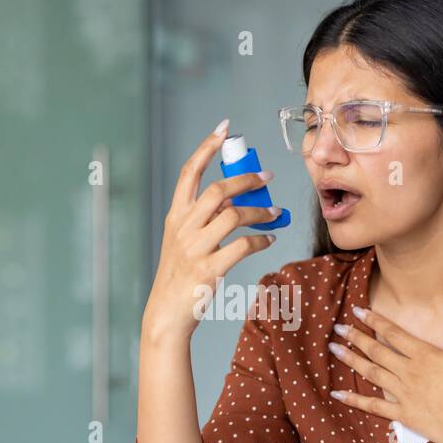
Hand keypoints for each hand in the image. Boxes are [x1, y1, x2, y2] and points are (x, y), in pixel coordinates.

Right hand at [142, 120, 280, 343]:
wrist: (167, 312)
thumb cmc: (180, 275)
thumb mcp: (183, 241)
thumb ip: (204, 219)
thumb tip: (239, 200)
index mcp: (175, 216)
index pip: (189, 173)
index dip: (206, 148)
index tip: (224, 129)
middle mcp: (183, 228)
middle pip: (218, 190)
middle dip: (246, 179)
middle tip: (267, 177)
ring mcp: (194, 248)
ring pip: (234, 216)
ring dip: (260, 213)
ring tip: (276, 215)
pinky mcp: (208, 269)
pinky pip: (243, 246)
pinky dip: (261, 241)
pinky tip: (269, 241)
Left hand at [327, 278, 442, 442]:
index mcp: (425, 355)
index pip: (393, 333)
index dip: (374, 320)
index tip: (357, 311)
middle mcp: (409, 372)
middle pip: (376, 351)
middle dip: (355, 337)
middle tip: (337, 327)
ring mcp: (403, 394)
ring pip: (371, 373)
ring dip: (351, 360)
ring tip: (333, 350)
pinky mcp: (403, 414)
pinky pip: (373, 406)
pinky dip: (354, 399)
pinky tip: (337, 394)